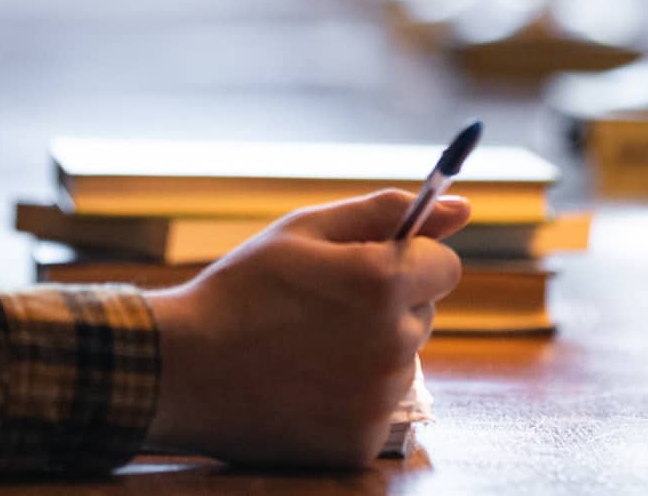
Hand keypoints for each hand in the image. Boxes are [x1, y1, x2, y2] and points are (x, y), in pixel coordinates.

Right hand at [142, 188, 469, 467]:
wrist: (182, 369)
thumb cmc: (242, 289)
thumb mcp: (305, 232)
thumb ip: (385, 214)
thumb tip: (465, 207)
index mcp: (383, 281)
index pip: (445, 265)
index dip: (408, 260)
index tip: (368, 266)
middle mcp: (393, 342)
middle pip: (422, 313)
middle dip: (386, 304)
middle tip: (320, 308)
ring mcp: (379, 398)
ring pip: (400, 360)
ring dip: (369, 350)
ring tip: (304, 347)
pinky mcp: (361, 441)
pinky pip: (375, 405)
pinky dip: (349, 396)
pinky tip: (303, 385)